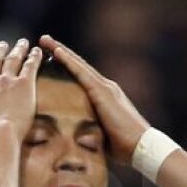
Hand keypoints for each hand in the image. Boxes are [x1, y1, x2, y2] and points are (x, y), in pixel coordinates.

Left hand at [38, 35, 149, 164]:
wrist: (141, 147)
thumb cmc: (123, 147)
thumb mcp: (101, 134)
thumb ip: (88, 130)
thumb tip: (75, 137)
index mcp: (105, 97)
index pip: (82, 77)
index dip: (68, 65)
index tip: (52, 55)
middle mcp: (106, 87)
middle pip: (79, 66)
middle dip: (61, 52)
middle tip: (45, 40)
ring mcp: (105, 88)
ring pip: (79, 65)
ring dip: (61, 51)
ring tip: (46, 40)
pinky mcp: (103, 92)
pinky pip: (82, 73)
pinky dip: (69, 61)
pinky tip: (57, 52)